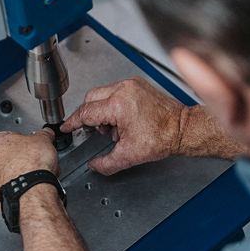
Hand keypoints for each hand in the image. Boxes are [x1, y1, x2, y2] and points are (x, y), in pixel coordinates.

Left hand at [0, 128, 59, 213]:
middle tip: (36, 162)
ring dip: (20, 175)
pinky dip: (17, 189)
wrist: (30, 191)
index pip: (11, 137)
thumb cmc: (30, 166)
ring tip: (35, 176)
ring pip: (7, 175)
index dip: (27, 142)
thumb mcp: (43, 140)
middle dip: (23, 159)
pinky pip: (8, 190)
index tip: (34, 146)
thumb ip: (43, 135)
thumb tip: (45, 134)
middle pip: (8, 157)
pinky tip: (29, 188)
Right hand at [61, 77, 187, 175]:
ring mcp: (132, 85)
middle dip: (89, 116)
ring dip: (102, 110)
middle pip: (91, 99)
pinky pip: (115, 91)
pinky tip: (122, 120)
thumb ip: (106, 164)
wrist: (182, 128)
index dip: (73, 121)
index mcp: (118, 105)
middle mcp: (124, 89)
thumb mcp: (129, 156)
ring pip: (102, 93)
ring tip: (113, 128)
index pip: (86, 112)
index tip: (67, 126)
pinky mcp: (138, 84)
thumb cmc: (162, 137)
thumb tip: (94, 166)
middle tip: (93, 131)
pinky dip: (113, 105)